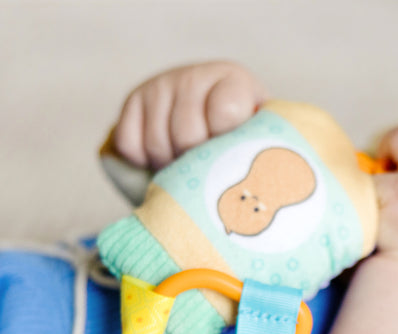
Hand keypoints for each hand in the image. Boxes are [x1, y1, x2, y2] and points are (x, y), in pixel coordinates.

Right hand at [113, 61, 267, 169]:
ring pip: (156, 145)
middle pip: (186, 135)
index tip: (230, 155)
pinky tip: (162, 160)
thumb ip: (257, 147)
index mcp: (234, 81)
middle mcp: (194, 75)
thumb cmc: (242, 139)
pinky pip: (129, 144)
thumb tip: (260, 185)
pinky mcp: (133, 99)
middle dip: (195, 162)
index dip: (224, 142)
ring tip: (186, 167)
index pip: (225, 113)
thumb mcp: (258, 138)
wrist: (209, 119)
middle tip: (206, 170)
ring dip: (169, 168)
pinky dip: (142, 162)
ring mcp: (160, 85)